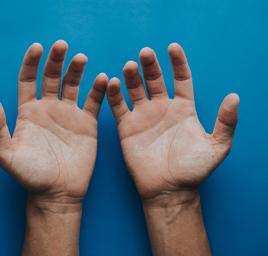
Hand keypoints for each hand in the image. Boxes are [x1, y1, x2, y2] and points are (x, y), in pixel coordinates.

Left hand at [0, 40, 107, 203]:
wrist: (58, 191)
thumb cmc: (31, 175)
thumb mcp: (7, 154)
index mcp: (28, 111)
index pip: (28, 80)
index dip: (31, 62)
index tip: (38, 47)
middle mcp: (49, 108)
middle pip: (52, 77)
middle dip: (56, 60)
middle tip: (62, 46)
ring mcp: (69, 114)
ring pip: (73, 85)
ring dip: (77, 70)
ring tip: (81, 59)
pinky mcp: (87, 123)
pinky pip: (94, 102)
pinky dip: (99, 90)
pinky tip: (103, 79)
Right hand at [106, 43, 238, 203]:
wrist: (168, 189)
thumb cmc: (192, 170)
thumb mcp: (216, 146)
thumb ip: (226, 122)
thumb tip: (234, 97)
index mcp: (183, 108)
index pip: (181, 79)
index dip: (178, 62)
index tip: (173, 47)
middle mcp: (162, 108)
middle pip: (155, 79)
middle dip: (150, 65)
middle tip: (145, 53)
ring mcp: (143, 116)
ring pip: (135, 89)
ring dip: (131, 76)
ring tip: (129, 66)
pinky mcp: (127, 127)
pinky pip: (118, 107)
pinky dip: (114, 94)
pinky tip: (112, 83)